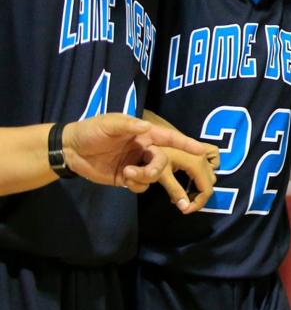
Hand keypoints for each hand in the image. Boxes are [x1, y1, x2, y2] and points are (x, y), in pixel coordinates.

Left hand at [61, 114, 212, 191]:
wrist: (70, 150)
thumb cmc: (91, 130)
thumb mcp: (108, 123)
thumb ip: (127, 125)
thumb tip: (147, 127)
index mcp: (144, 134)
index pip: (169, 138)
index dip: (186, 143)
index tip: (201, 150)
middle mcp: (144, 149)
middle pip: (164, 161)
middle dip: (157, 168)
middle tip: (138, 171)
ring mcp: (137, 164)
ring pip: (155, 176)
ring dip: (144, 177)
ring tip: (127, 174)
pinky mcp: (128, 178)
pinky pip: (142, 186)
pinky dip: (137, 184)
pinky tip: (124, 180)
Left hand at [154, 144, 218, 213]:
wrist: (148, 134)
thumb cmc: (152, 154)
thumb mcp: (162, 175)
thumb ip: (175, 191)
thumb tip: (185, 209)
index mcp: (196, 163)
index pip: (207, 189)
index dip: (198, 204)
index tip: (185, 211)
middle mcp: (203, 156)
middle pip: (210, 182)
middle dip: (199, 196)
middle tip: (183, 203)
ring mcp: (203, 150)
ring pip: (212, 171)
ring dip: (203, 183)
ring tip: (188, 190)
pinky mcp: (200, 146)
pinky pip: (213, 157)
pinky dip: (209, 166)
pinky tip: (196, 172)